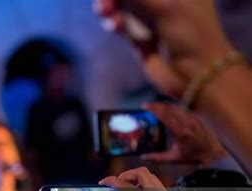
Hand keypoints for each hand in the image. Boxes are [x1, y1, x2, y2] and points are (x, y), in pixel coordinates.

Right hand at [94, 0, 233, 96]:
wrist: (194, 75)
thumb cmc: (190, 34)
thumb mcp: (164, 5)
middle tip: (105, 4)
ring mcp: (153, 15)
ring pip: (123, 3)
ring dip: (109, 5)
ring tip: (104, 11)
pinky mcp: (142, 35)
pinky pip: (121, 22)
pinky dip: (114, 21)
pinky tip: (114, 26)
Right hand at [98, 167, 199, 190]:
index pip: (126, 185)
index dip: (111, 181)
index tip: (102, 182)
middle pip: (141, 172)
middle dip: (127, 175)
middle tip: (117, 183)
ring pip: (152, 178)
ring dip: (138, 180)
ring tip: (129, 190)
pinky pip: (160, 189)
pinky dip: (148, 189)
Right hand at [142, 103, 226, 164]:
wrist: (212, 154)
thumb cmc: (193, 156)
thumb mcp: (174, 158)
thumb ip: (158, 157)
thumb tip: (143, 156)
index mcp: (182, 133)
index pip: (166, 117)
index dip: (155, 110)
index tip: (145, 107)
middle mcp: (188, 123)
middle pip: (170, 109)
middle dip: (157, 105)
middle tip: (146, 105)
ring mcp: (194, 118)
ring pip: (176, 107)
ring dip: (164, 105)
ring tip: (154, 105)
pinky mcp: (197, 117)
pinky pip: (182, 109)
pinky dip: (172, 108)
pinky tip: (166, 109)